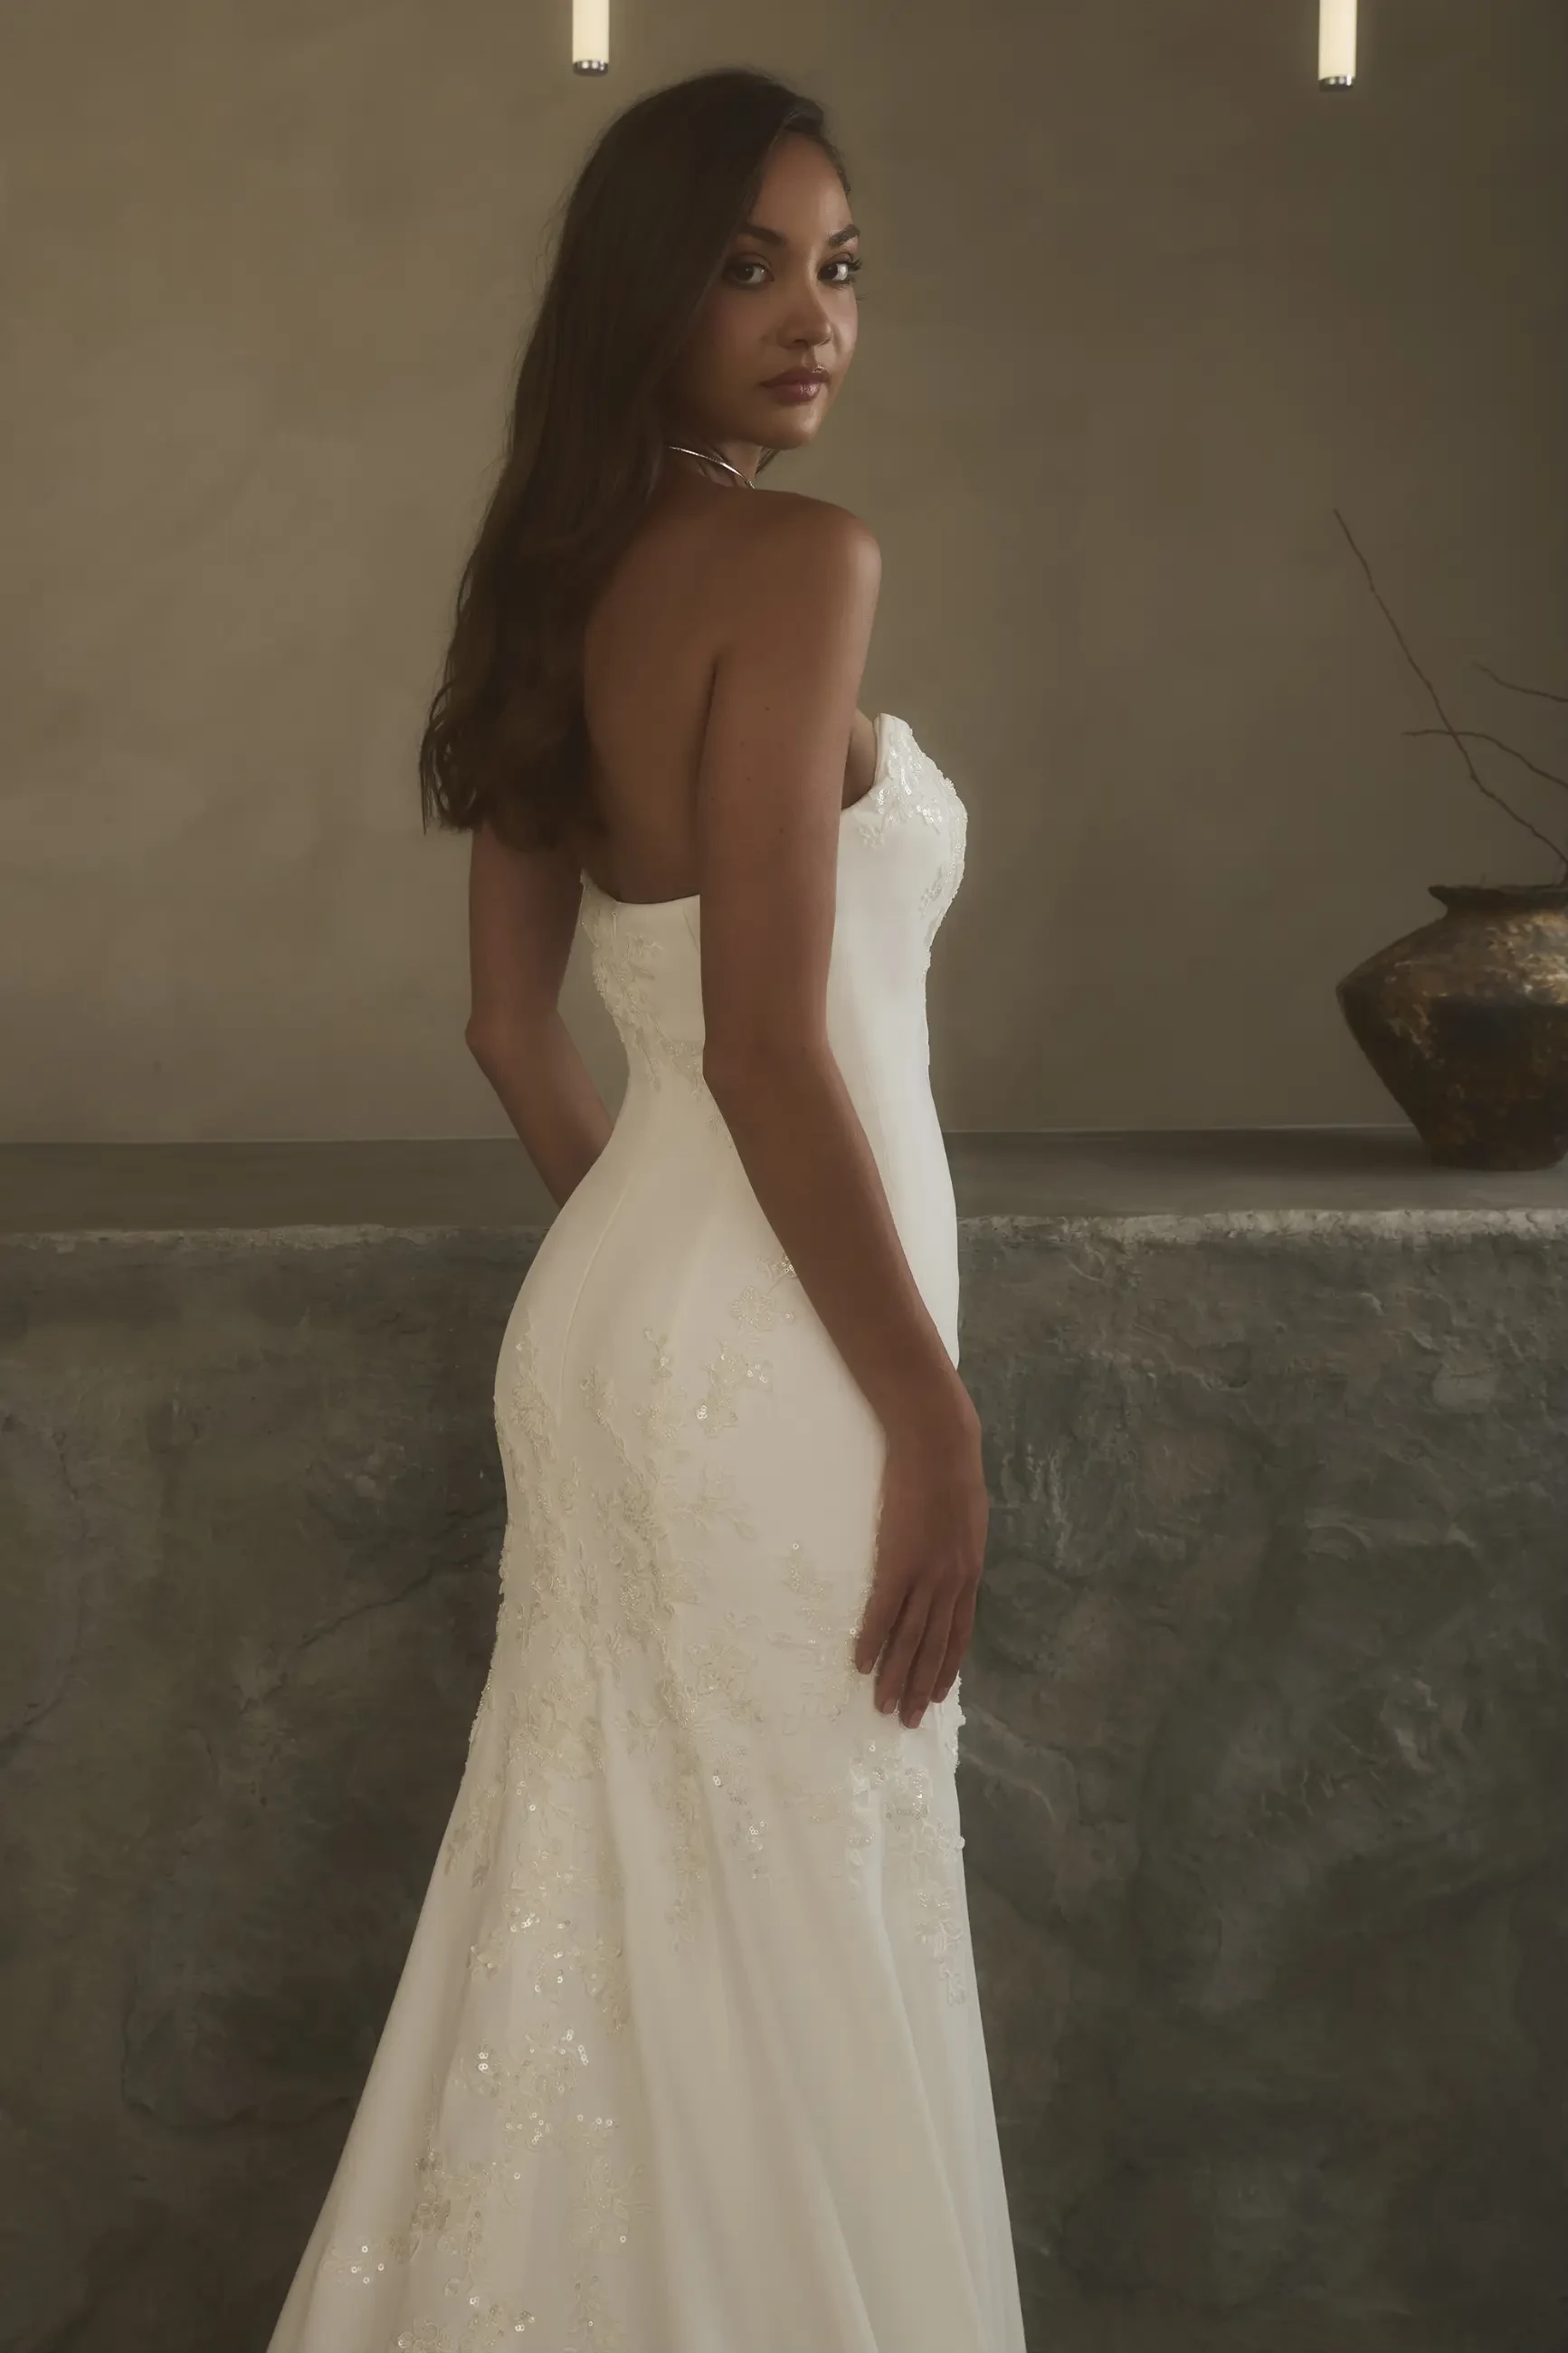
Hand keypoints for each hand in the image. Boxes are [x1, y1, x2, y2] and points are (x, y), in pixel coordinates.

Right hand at [853, 1410, 987, 1727]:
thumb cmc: (951, 1472)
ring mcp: (925, 1575)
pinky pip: (883, 1612)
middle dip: (921, 1685)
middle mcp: (951, 1583)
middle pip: (934, 1646)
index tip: (937, 1696)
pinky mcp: (898, 1563)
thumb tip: (951, 1563)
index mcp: (969, 1573)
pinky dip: (874, 1641)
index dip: (947, 1667)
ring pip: (910, 1638)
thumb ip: (959, 1549)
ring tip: (884, 1706)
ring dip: (896, 1676)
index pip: (959, 1633)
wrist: (940, 1444)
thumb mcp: (967, 1520)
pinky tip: (863, 1664)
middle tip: (908, 1721)